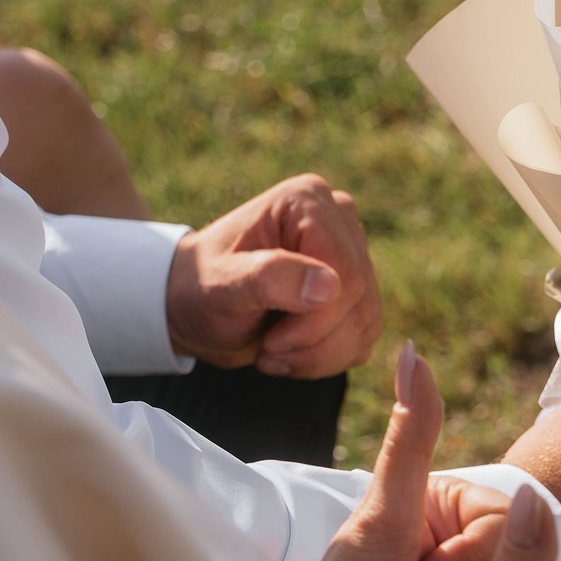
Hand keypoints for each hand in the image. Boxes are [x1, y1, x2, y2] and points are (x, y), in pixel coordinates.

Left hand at [166, 173, 382, 376]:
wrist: (194, 307)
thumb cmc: (201, 288)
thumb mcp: (222, 284)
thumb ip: (269, 279)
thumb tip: (329, 287)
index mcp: (307, 201)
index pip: (344, 270)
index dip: (316, 319)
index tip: (271, 341)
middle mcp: (338, 220)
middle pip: (359, 297)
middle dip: (314, 340)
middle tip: (268, 351)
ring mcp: (352, 255)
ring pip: (366, 322)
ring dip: (320, 355)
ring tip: (274, 355)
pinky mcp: (356, 290)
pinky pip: (364, 335)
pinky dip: (329, 358)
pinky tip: (291, 354)